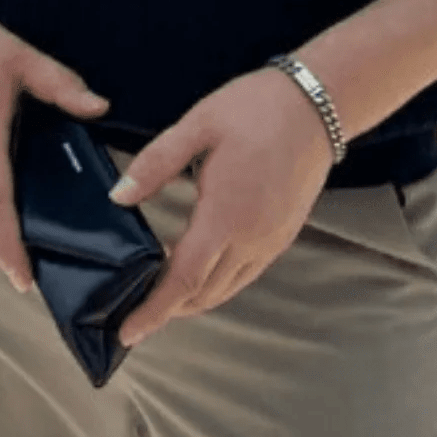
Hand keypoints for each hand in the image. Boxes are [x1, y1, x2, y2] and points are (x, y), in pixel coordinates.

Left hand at [91, 66, 334, 346]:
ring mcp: (272, 239)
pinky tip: (203, 268)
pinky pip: (247, 273)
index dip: (154, 310)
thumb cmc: (257, 108)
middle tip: (136, 313)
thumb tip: (118, 196)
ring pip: (228, 288)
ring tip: (163, 296)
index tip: (129, 333)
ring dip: (195, 299)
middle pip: (205, 294)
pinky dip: (220, 283)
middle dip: (169, 310)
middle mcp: (252, 238)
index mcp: (226, 215)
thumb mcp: (198, 125)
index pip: (184, 280)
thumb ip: (156, 163)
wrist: (318, 103)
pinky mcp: (285, 233)